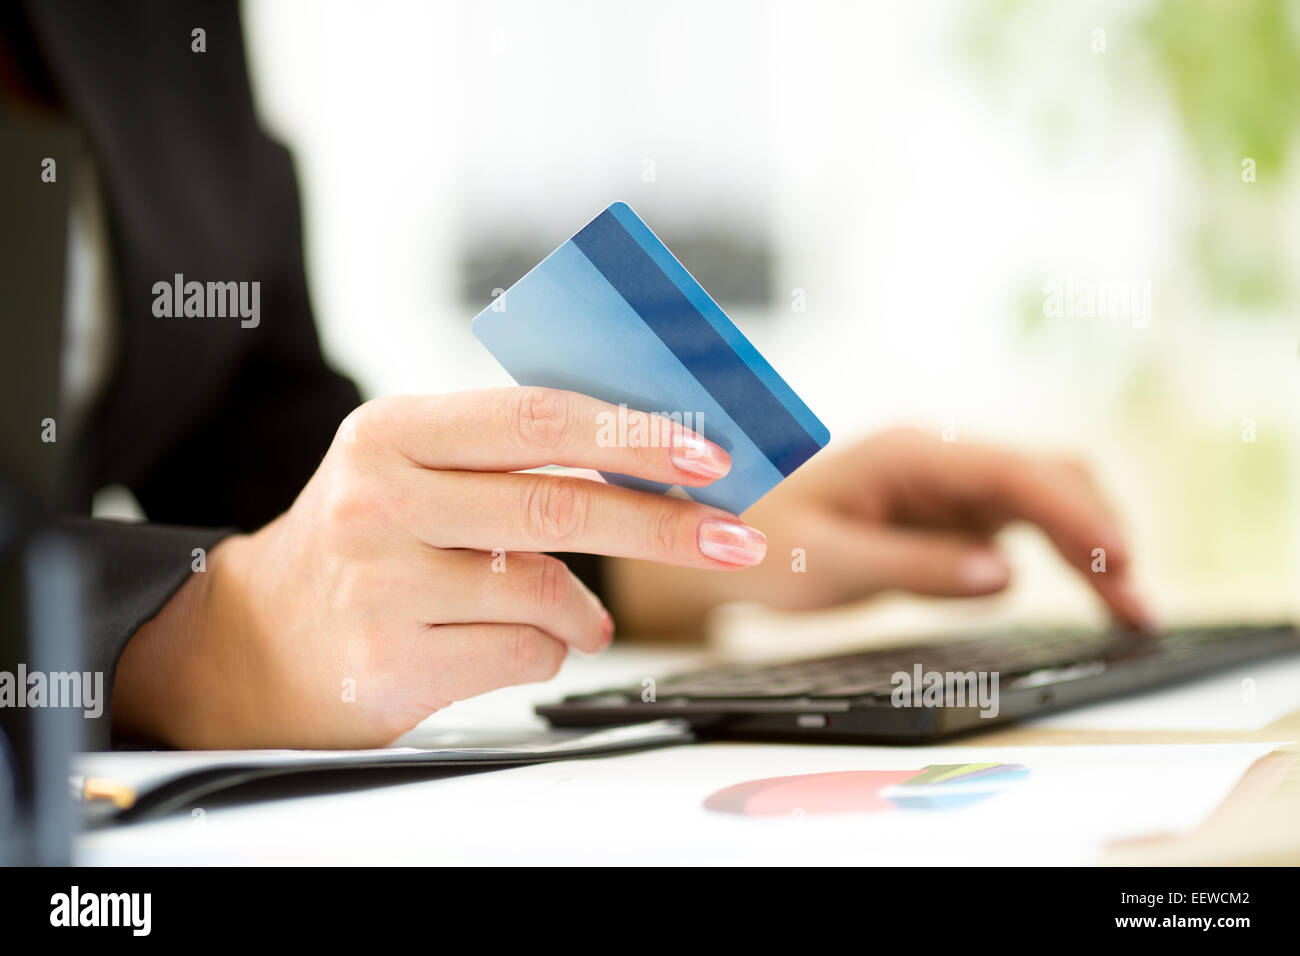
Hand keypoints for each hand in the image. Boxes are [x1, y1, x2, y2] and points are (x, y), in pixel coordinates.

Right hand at [112, 388, 764, 747]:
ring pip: (547, 590)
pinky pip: (524, 652)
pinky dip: (546, 648)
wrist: (253, 642)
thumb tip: (651, 458)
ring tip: (582, 616)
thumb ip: (509, 459)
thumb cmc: (365, 544)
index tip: (708, 455)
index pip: (536, 419)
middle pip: (559, 505)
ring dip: (587, 609)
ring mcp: (381, 587)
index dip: (632, 435)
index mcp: (392, 433)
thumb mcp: (413, 472)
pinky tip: (515, 642)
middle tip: (733, 537)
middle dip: (664, 525)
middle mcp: (379, 502)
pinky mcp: (392, 664)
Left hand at [609, 427, 1150, 631]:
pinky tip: (1096, 598)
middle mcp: (941, 459)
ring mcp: (952, 486)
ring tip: (1133, 616)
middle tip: (1137, 609)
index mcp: (909, 454)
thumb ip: (913, 567)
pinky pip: (1028, 527)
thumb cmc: (761, 542)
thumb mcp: (824, 563)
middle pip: (1048, 478)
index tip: (1117, 562)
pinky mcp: (955, 515)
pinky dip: (1066, 559)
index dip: (1073, 514)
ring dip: (1094, 548)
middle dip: (1099, 534)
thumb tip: (1004, 576)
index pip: (1012, 472)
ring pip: (1049, 500)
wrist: (726, 538)